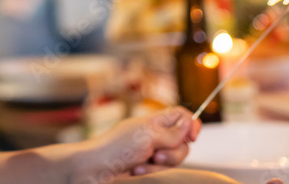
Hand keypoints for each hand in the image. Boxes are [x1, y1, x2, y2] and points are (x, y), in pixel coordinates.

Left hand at [72, 107, 200, 181]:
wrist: (96, 170)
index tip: (192, 136)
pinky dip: (151, 173)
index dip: (191, 123)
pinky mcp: (149, 171)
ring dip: (160, 165)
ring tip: (140, 165)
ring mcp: (152, 156)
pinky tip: (136, 172)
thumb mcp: (146, 134)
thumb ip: (171, 132)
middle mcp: (155, 138)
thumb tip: (189, 123)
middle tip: (156, 154)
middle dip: (173, 152)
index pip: (180, 115)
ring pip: (175, 161)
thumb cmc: (115, 148)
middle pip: (183, 143)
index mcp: (153, 122)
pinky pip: (164, 173)